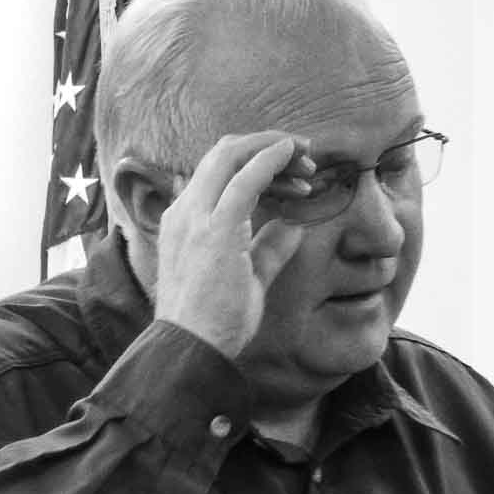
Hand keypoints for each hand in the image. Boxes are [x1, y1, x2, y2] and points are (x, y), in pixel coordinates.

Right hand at [153, 132, 311, 358]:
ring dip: (273, 149)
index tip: (291, 170)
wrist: (192, 348)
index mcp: (185, 219)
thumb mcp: (248, 276)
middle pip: (223, 154)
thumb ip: (268, 248)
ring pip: (232, 156)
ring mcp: (197, 217)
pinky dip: (270, 158)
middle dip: (265, 144)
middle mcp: (185, 211)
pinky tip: (292, 152)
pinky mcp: (217, 230)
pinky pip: (246, 179)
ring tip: (307, 159)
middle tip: (303, 153)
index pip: (218, 172)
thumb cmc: (215, 321)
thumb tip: (295, 226)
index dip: (255, 160)